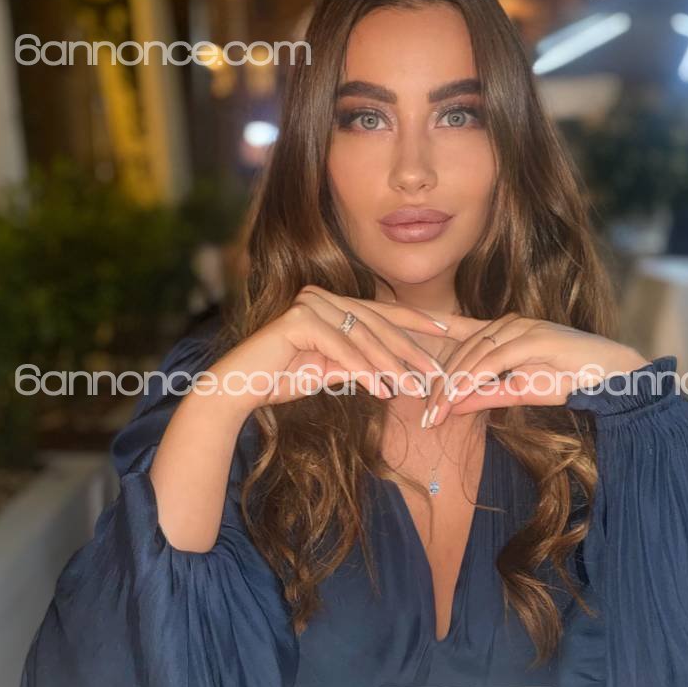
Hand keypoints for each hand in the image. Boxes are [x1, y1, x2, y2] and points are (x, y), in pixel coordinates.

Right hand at [213, 287, 451, 411]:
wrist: (238, 389)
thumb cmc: (281, 380)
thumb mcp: (331, 371)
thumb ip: (360, 364)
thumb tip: (398, 373)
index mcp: (331, 303)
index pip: (381, 313)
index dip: (417, 322)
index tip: (449, 334)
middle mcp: (321, 297)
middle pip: (376, 324)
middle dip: (410, 349)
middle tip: (438, 371)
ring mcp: (309, 304)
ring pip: (362, 337)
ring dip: (391, 365)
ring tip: (415, 387)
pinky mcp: (298, 320)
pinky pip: (341, 349)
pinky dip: (364, 371)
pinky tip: (384, 389)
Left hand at [420, 312, 647, 427]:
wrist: (610, 376)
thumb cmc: (568, 380)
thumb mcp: (519, 391)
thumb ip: (486, 395)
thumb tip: (452, 406)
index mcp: (503, 331)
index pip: (459, 331)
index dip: (428, 336)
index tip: (400, 347)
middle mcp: (508, 323)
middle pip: (461, 350)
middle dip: (438, 383)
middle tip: (423, 413)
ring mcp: (521, 327)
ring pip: (473, 356)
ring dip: (452, 386)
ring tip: (435, 413)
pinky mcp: (533, 337)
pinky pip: (494, 360)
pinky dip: (473, 380)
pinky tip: (457, 398)